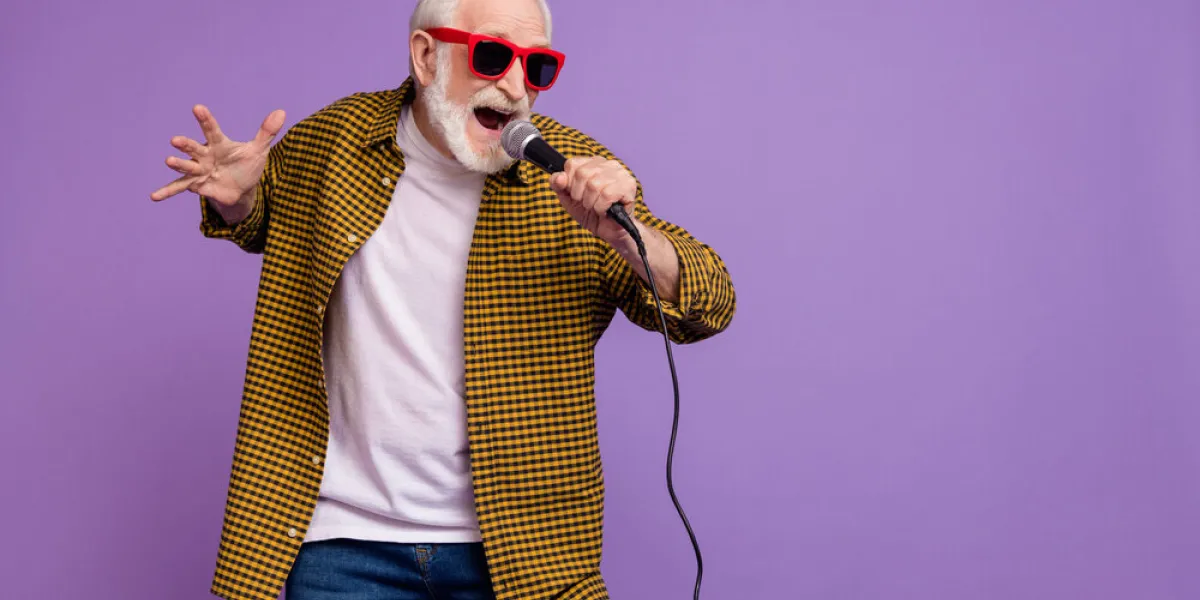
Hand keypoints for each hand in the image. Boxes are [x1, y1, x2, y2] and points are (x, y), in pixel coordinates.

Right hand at [151, 104, 284, 220]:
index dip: (205, 119)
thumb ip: (267, 133)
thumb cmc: (246, 165)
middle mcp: (205, 155)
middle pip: (194, 147)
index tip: (197, 108)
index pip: (212, 129)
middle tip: (176, 140)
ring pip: (186, 166)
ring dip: (178, 164)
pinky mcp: (197, 185)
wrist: (242, 188)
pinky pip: (180, 188)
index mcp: (218, 144)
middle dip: (185, 144)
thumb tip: (281, 112)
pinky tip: (154, 196)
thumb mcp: (259, 150)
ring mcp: (199, 170)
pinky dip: (167, 192)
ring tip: (169, 161)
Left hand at [550, 157, 638, 247]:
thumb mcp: (568, 199)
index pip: (572, 164)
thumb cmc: (590, 212)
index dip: (569, 184)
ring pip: (594, 185)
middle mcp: (608, 164)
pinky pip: (607, 195)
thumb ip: (559, 186)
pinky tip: (605, 210)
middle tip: (587, 203)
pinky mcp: (629, 186)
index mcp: (593, 163)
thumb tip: (558, 177)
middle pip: (582, 173)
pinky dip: (601, 207)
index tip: (576, 195)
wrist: (608, 230)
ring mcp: (620, 173)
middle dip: (580, 195)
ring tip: (597, 207)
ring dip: (591, 203)